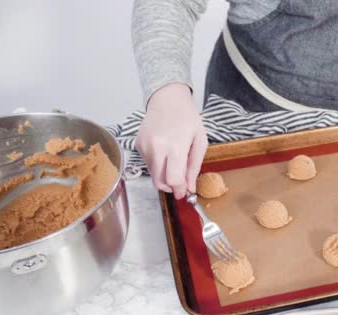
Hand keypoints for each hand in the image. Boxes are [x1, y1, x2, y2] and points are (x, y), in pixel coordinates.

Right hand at [136, 83, 207, 198]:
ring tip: (173, 161)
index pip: (173, 179)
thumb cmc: (187, 118)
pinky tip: (164, 151)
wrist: (167, 98)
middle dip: (170, 187)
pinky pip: (147, 164)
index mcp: (175, 146)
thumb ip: (194, 166)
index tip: (184, 193)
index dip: (179, 190)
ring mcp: (145, 146)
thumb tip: (190, 188)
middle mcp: (157, 147)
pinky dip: (157, 164)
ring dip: (164, 175)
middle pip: (159, 182)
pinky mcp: (138, 145)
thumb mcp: (200, 141)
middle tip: (179, 183)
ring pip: (152, 174)